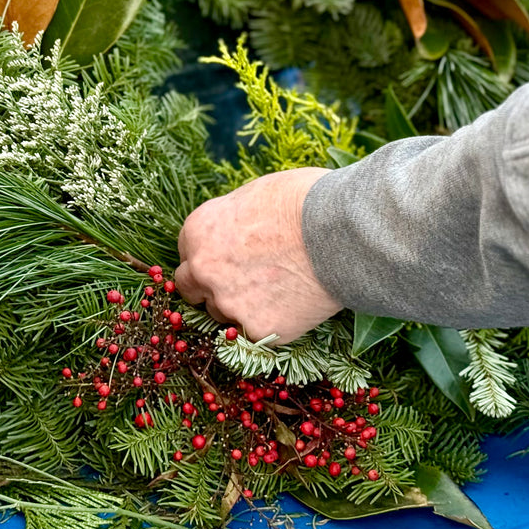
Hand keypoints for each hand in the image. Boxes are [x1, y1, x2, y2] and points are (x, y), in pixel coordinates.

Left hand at [175, 168, 341, 343]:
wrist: (340, 230)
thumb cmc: (303, 200)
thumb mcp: (255, 194)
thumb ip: (232, 221)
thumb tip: (236, 230)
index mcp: (198, 231)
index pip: (188, 255)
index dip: (210, 257)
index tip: (229, 259)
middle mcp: (204, 270)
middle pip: (192, 290)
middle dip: (211, 287)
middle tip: (243, 283)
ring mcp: (229, 304)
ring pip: (224, 316)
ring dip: (242, 307)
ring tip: (280, 290)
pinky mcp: (259, 330)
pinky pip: (258, 334)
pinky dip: (274, 323)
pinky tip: (296, 304)